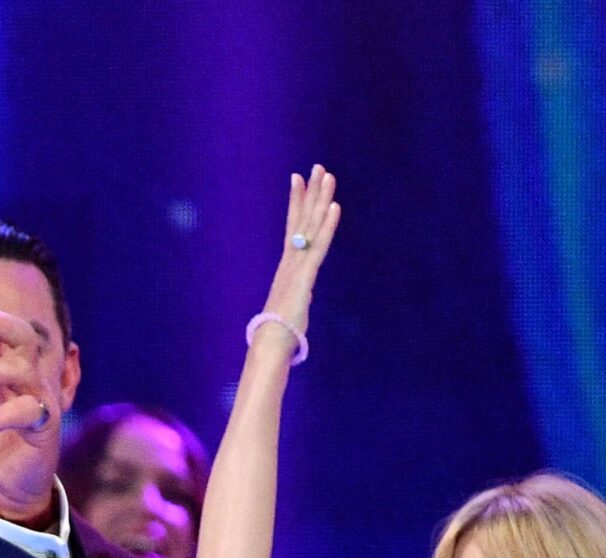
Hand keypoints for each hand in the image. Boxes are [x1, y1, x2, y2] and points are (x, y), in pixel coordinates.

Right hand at [255, 166, 341, 353]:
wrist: (271, 343)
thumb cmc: (279, 331)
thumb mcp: (291, 306)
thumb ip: (297, 296)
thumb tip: (299, 297)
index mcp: (287, 266)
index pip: (292, 227)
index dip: (296, 202)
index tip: (298, 179)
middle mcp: (290, 260)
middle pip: (301, 219)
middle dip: (309, 192)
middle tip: (316, 167)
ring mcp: (297, 265)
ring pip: (311, 226)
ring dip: (320, 199)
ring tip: (326, 175)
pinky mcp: (305, 275)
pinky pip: (319, 246)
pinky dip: (327, 226)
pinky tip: (334, 206)